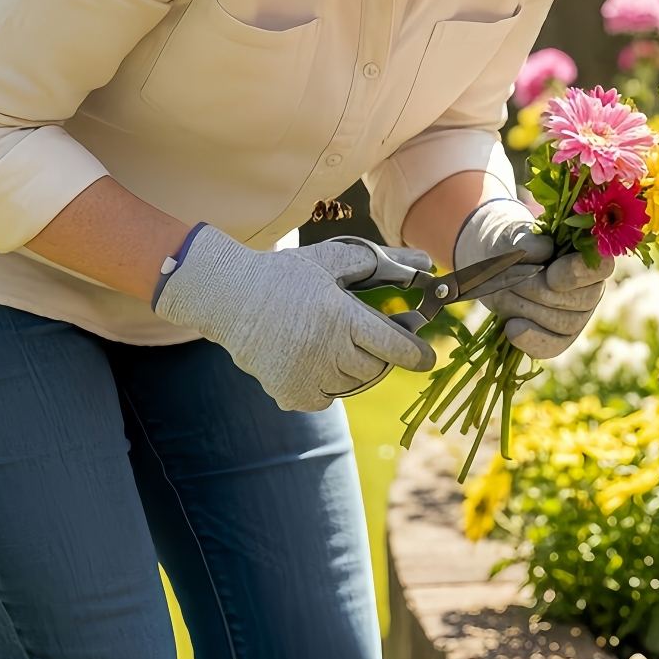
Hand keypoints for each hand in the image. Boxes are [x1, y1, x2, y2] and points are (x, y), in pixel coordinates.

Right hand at [155, 227, 435, 409]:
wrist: (230, 299)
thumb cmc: (287, 275)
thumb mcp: (334, 261)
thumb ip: (383, 263)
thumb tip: (427, 264)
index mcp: (341, 318)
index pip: (395, 348)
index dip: (417, 355)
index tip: (428, 359)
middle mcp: (326, 352)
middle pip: (377, 368)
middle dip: (382, 353)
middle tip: (370, 334)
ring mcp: (308, 378)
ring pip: (354, 384)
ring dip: (355, 366)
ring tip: (334, 339)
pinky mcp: (291, 395)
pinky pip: (328, 397)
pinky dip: (330, 383)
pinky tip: (314, 357)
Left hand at [453, 198, 610, 359]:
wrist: (495, 268)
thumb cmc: (511, 246)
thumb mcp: (514, 236)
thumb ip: (529, 241)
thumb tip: (545, 250)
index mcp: (587, 256)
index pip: (601, 267)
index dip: (577, 274)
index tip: (550, 275)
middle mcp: (590, 288)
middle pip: (580, 300)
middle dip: (539, 291)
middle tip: (512, 279)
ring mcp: (577, 316)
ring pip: (564, 324)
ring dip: (527, 309)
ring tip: (504, 292)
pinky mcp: (559, 338)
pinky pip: (552, 347)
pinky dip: (530, 338)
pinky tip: (511, 327)